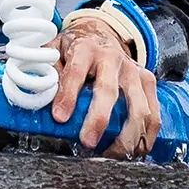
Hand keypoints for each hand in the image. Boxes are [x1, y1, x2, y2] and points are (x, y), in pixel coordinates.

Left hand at [53, 14, 160, 157]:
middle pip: (109, 92)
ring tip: (110, 155)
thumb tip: (35, 91)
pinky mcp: (148, 82)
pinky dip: (146, 137)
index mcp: (84, 48)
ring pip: (137, 108)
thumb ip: (45, 68)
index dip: (68, 95)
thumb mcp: (55, 48)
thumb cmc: (75, 49)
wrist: (102, 33)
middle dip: (98, 120)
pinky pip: (153, 114)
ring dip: (125, 137)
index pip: (75, 71)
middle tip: (87, 143)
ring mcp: (133, 70)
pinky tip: (134, 152)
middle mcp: (112, 58)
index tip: (60, 118)